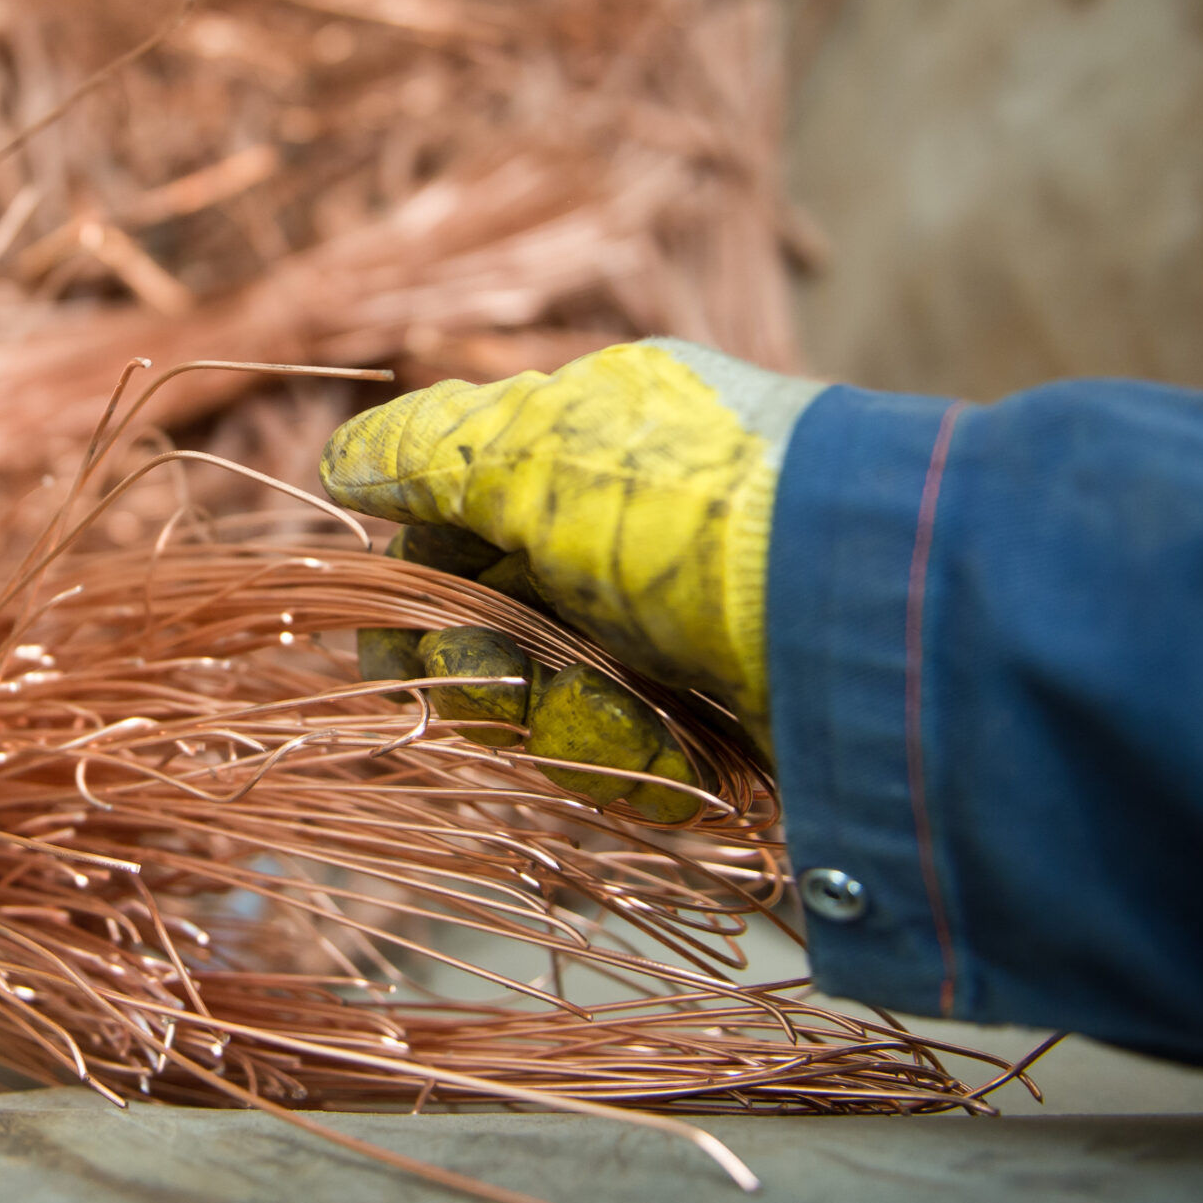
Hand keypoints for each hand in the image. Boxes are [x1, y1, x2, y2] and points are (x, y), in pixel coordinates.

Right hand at [322, 339, 822, 811]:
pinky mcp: (722, 719)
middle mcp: (632, 531)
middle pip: (495, 622)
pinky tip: (671, 745)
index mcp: (597, 442)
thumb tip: (339, 462)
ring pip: (551, 700)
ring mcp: (678, 629)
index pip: (463, 511)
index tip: (390, 621)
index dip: (418, 576)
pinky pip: (628, 758)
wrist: (864, 618)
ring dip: (561, 715)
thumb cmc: (687, 507)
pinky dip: (635, 761)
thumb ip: (426, 454)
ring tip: (619, 706)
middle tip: (496, 679)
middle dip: (481, 661)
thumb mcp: (535, 448)